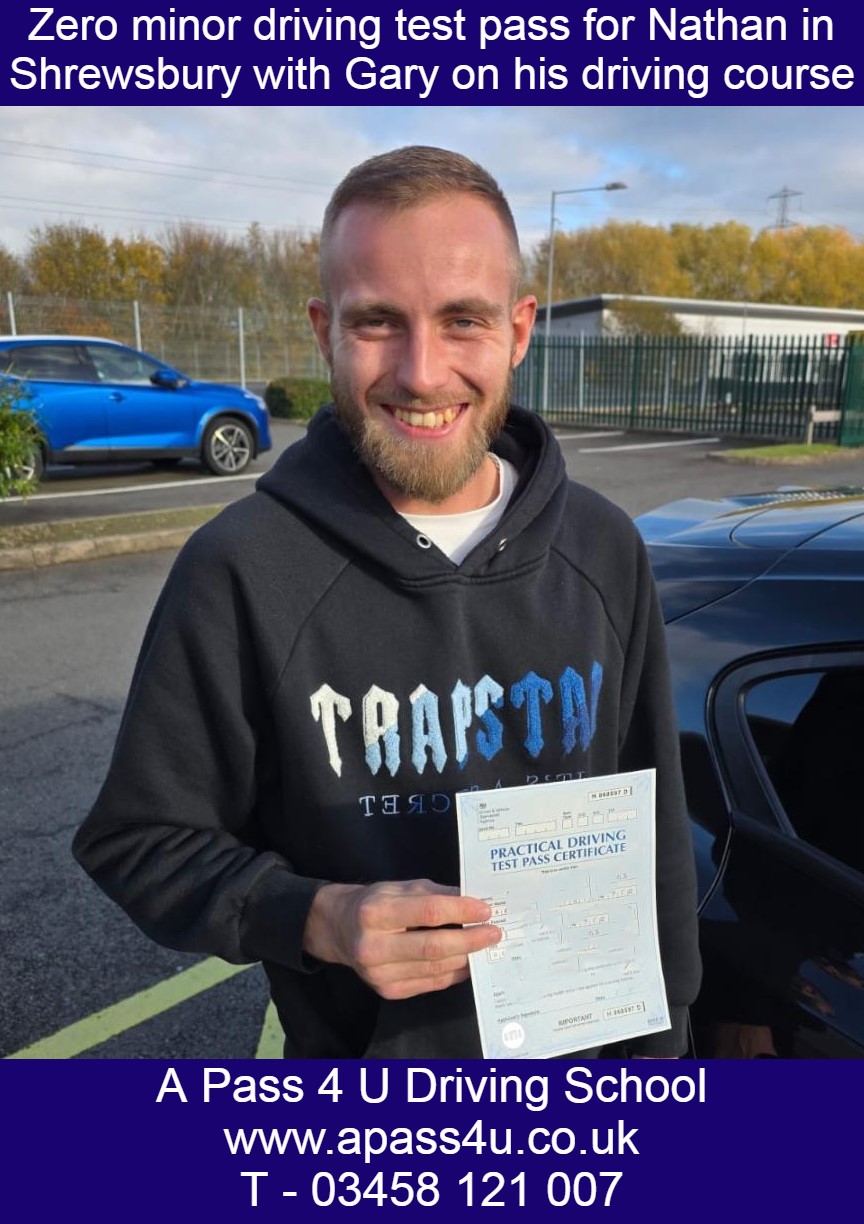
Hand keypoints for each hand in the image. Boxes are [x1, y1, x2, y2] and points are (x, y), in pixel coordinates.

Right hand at [303, 879, 501, 999]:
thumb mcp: (400, 888)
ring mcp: (379, 974)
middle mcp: (374, 946)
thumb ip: (435, 894)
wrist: (339, 930)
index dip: (461, 911)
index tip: (485, 910)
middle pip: (434, 947)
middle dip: (470, 940)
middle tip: (494, 933)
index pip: (428, 912)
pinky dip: (453, 972)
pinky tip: (467, 962)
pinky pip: (431, 983)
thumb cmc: (374, 903)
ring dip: (466, 957)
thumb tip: (473, 901)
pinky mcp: (388, 991)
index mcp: (375, 913)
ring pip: (435, 968)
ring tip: (485, 946)